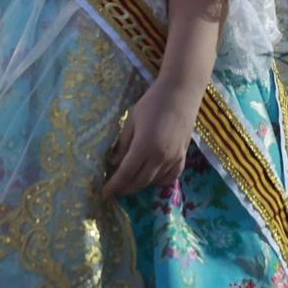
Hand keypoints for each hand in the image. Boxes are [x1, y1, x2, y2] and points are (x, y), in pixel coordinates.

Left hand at [101, 75, 203, 199]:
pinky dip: (159, 182)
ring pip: (154, 182)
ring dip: (140, 185)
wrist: (181, 93)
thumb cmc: (152, 103)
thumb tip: (113, 164)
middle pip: (139, 182)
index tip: (104, 194)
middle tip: (114, 188)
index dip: (114, 186)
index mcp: (144, 147)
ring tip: (129, 182)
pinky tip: (151, 178)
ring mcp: (173, 159)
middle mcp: (159, 157)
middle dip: (125, 188)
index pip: (125, 174)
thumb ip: (123, 144)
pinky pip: (170, 177)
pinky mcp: (183, 156)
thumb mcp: (131, 121)